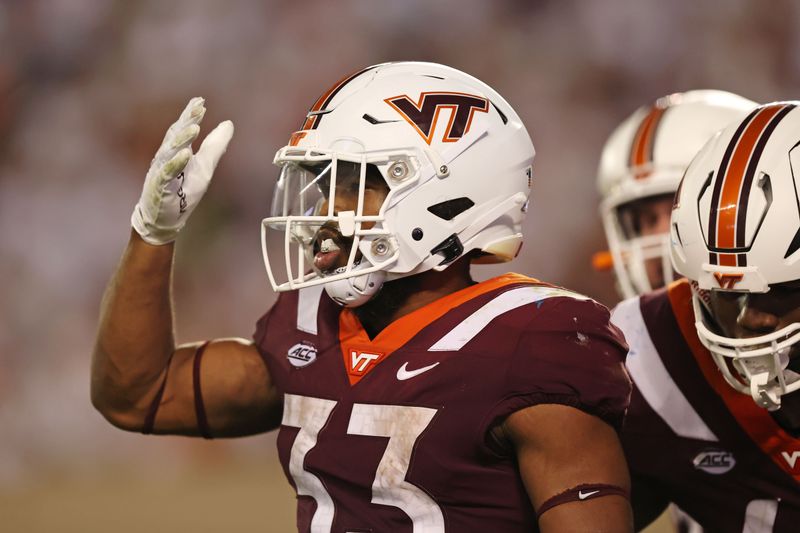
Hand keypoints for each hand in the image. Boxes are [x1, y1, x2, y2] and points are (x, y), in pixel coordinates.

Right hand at [131, 97, 233, 244]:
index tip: (200, 101)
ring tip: (195, 128)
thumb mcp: (205, 166)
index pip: (182, 129)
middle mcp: (166, 158)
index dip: (190, 115)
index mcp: (176, 151)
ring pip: (171, 151)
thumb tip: (228, 124)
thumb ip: (215, 146)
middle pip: (176, 135)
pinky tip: (185, 154)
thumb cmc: (184, 192)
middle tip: (198, 107)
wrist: (167, 219)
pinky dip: (176, 163)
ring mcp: (162, 171)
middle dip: (187, 121)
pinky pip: (167, 173)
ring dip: (183, 139)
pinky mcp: (160, 187)